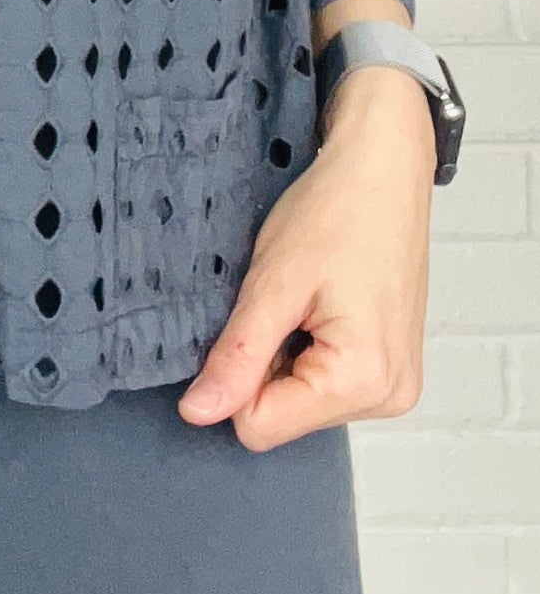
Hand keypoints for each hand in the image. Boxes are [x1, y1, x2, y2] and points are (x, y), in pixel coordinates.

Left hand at [176, 64, 434, 451]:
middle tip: (284, 301)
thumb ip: (237, 357)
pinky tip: (321, 304)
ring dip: (288, 353)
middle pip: (283, 416)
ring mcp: (395, 385)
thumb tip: (199, 413)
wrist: (383, 168)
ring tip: (307, 298)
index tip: (252, 318)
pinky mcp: (391, 369)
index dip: (237, 376)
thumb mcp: (273, 283)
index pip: (260, 425)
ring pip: (301, 401)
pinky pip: (326, 383)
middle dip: (266, 362)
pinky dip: (310, 348)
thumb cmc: (338, 209)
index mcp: (363, 380)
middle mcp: (389, 396)